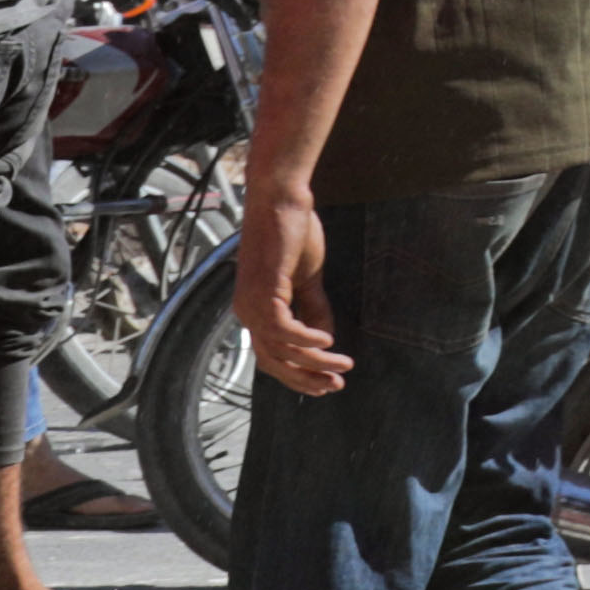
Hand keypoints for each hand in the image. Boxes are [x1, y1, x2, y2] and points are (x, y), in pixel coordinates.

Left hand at [240, 180, 346, 395]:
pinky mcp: (263, 293)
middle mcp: (247, 313)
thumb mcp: (307, 279)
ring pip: (282, 349)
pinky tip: (328, 341)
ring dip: (315, 361)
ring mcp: (252, 305)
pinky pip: (285, 330)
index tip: (327, 382)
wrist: (281, 203)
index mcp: (255, 310)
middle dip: (305, 378)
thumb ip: (313, 309)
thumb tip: (325, 340)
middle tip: (335, 386)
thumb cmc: (292, 234)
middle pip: (273, 362)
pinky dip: (307, 339)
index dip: (299, 373)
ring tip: (342, 364)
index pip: (272, 356)